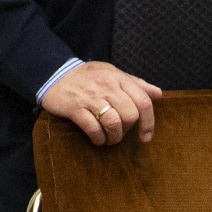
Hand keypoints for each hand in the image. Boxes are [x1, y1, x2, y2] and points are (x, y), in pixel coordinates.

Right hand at [40, 61, 162, 146]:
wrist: (54, 73)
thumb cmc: (86, 76)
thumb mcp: (111, 72)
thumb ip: (134, 83)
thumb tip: (158, 94)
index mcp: (117, 77)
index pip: (143, 101)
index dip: (149, 122)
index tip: (146, 136)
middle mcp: (106, 86)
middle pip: (130, 115)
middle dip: (128, 130)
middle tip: (121, 132)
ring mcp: (90, 97)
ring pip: (114, 123)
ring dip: (114, 137)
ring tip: (110, 138)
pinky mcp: (75, 108)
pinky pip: (93, 128)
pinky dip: (98, 138)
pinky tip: (97, 138)